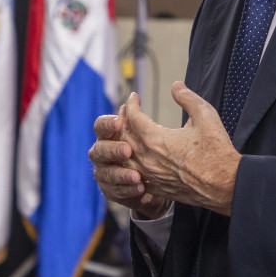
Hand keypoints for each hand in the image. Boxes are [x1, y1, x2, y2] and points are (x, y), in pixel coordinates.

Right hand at [89, 101, 170, 219]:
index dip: (107, 123)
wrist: (166, 182)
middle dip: (111, 150)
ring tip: (138, 176)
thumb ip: (178, 106)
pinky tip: (140, 187)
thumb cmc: (167, 150)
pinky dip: (124, 190)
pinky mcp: (113, 191)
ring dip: (119, 174)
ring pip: (103, 173)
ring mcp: (107, 173)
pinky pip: (112, 191)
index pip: (101, 125)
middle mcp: (106, 153)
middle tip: (128, 150)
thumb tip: (177, 85)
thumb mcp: (172, 128)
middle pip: (97, 150)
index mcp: (114, 135)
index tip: (120, 121)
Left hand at [117, 85, 240, 215]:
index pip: (133, 117)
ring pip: (126, 158)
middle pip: (124, 136)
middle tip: (125, 111)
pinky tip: (134, 161)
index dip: (132, 104)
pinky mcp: (158, 189)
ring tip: (125, 133)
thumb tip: (176, 86)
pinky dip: (130, 166)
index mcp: (156, 139)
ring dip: (123, 143)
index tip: (134, 97)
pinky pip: (135, 177)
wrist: (227, 185)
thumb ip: (188, 98)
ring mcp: (151, 176)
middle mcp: (148, 159)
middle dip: (123, 121)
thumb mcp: (205, 116)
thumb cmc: (217, 151)